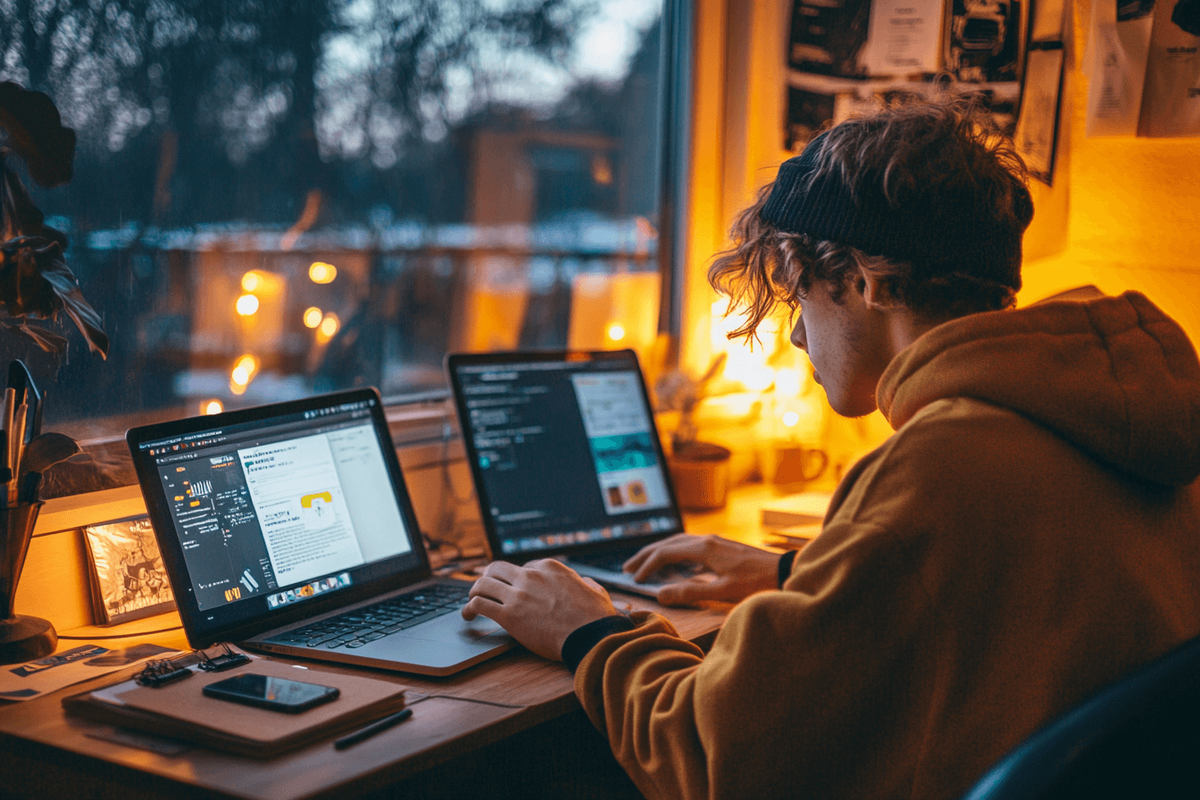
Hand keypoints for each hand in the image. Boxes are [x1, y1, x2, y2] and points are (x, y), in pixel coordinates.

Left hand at [462, 559, 617, 660]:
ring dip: (474, 591)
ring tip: (472, 601)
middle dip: (489, 577)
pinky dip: (468, 609)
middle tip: (487, 589)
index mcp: (550, 567)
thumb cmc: (595, 618)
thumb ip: (587, 584)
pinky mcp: (509, 615)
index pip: (524, 566)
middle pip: (497, 568)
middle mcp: (531, 576)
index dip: (517, 578)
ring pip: (483, 583)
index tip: (515, 588)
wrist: (589, 636)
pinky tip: (468, 616)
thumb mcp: (596, 591)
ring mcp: (518, 594)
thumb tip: (586, 583)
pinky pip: (479, 605)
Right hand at [623, 533, 779, 605]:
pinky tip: (675, 562)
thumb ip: (691, 592)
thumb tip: (660, 594)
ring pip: (678, 542)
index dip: (647, 566)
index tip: (635, 579)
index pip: (665, 553)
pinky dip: (674, 552)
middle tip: (628, 567)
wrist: (783, 571)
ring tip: (645, 563)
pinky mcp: (721, 546)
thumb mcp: (723, 591)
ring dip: (659, 552)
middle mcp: (707, 540)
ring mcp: (714, 541)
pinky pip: (689, 545)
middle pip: (668, 544)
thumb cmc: (756, 583)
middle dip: (646, 555)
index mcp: (704, 549)